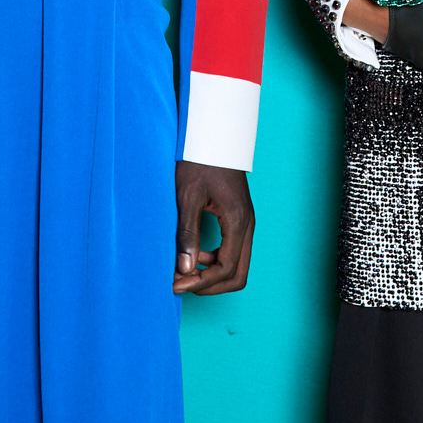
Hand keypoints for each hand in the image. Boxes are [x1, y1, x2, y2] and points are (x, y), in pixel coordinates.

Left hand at [174, 160, 254, 294]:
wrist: (214, 136)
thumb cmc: (200, 161)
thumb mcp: (187, 196)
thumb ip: (187, 233)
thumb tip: (184, 269)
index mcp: (238, 221)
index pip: (226, 269)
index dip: (201, 283)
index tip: (176, 284)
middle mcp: (247, 225)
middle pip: (238, 275)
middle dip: (210, 285)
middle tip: (181, 284)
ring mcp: (245, 223)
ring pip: (237, 266)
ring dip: (212, 275)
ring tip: (183, 270)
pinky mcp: (239, 220)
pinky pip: (233, 252)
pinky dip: (215, 262)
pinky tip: (194, 255)